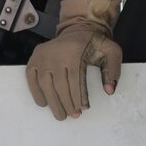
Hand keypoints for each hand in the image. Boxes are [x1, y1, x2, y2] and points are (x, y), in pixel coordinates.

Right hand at [26, 0, 122, 119]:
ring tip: (61, 115)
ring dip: (53, 103)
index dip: (79, 97)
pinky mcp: (34, 58)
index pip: (75, 79)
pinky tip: (44, 103)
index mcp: (75, 51)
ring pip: (45, 84)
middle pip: (60, 85)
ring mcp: (43, 56)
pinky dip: (36, 92)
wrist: (78, 29)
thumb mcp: (111, 51)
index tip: (83, 108)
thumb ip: (114, 69)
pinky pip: (31, 78)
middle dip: (67, 104)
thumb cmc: (94, 43)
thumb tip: (109, 90)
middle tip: (73, 116)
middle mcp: (56, 53)